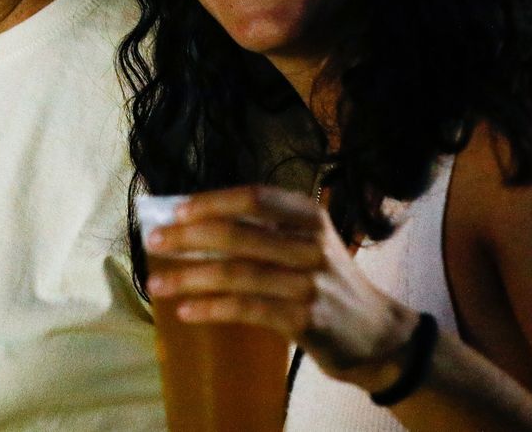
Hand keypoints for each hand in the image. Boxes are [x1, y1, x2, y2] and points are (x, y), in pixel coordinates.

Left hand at [144, 185, 419, 391]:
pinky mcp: (305, 320)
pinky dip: (211, 309)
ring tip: (157, 285)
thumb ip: (264, 230)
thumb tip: (191, 221)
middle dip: (188, 237)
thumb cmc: (328, 281)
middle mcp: (311, 244)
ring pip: (236, 274)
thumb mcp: (308, 242)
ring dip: (189, 278)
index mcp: (310, 215)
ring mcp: (309, 283)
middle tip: (154, 243)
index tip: (174, 210)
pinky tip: (187, 311)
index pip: (254, 197)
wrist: (377, 334)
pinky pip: (245, 309)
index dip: (210, 201)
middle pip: (237, 234)